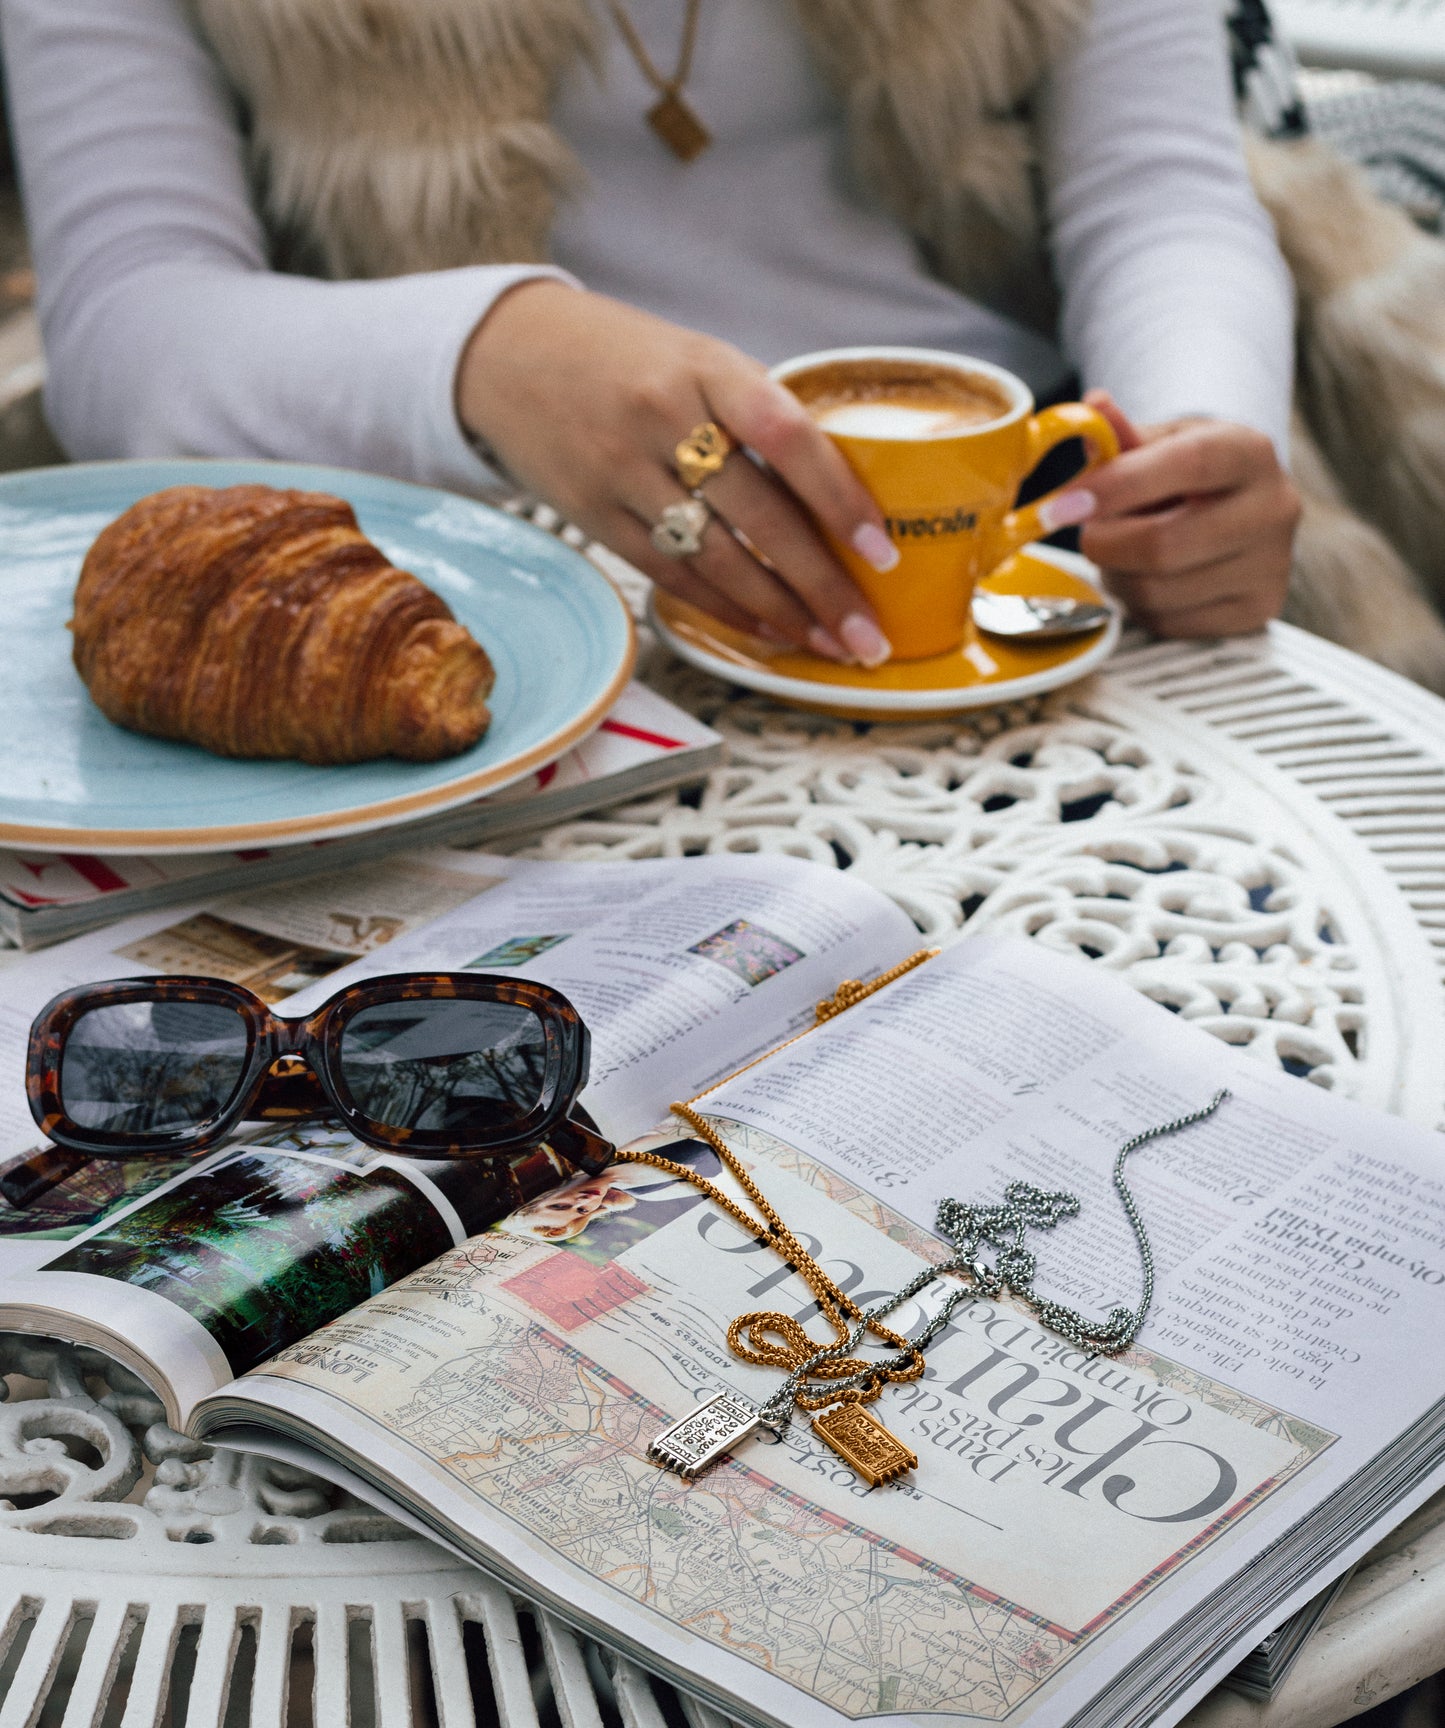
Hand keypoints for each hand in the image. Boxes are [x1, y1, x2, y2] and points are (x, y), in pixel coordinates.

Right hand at [456, 281, 895, 664]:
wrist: (507, 355)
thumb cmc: (626, 358)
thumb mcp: (696, 357)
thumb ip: (758, 411)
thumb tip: (841, 488)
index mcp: (706, 366)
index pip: (787, 436)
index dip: (839, 497)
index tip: (881, 550)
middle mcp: (663, 418)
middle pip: (760, 518)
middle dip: (823, 586)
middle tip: (867, 636)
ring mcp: (623, 472)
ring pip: (718, 560)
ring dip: (781, 612)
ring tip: (829, 645)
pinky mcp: (595, 517)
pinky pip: (672, 575)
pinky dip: (726, 610)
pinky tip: (767, 631)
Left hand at [1072, 391, 1298, 637]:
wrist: (1243, 508)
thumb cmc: (1193, 473)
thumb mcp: (1162, 441)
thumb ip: (1121, 432)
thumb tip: (1092, 409)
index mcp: (1250, 452)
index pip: (1187, 465)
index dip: (1118, 486)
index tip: (1065, 504)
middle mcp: (1273, 509)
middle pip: (1163, 545)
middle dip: (1105, 543)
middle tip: (1090, 532)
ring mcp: (1270, 566)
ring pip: (1156, 591)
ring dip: (1117, 576)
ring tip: (1124, 552)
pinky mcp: (1257, 610)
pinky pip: (1168, 622)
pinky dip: (1140, 606)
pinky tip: (1150, 579)